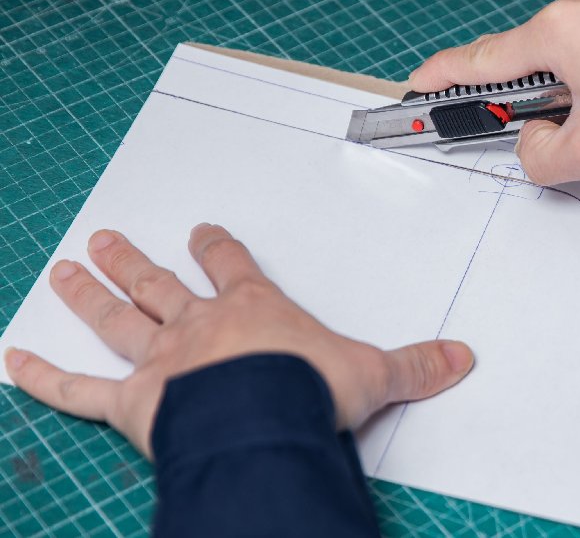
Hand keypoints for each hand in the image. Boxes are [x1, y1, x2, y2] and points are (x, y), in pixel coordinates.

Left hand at [4, 224, 474, 457]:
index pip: (233, 267)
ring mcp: (162, 360)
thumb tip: (464, 357)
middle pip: (161, 284)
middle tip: (108, 238)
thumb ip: (415, 365)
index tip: (204, 230)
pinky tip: (11, 360)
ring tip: (66, 268)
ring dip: (90, 293)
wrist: (267, 420)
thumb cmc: (310, 390)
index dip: (218, 247)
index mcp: (255, 310)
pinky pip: (79, 390)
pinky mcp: (133, 404)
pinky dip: (43, 377)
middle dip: (135, 260)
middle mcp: (202, 326)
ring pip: (118, 319)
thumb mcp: (373, 375)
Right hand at [409, 0, 579, 184]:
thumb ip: (540, 157)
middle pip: (530, 59)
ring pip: (570, 51)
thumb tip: (535, 141)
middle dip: (537, 99)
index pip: (480, 61)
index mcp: (556, 33)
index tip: (419, 85)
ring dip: (577, 85)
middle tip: (559, 131)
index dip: (443, 78)